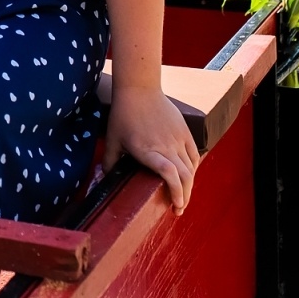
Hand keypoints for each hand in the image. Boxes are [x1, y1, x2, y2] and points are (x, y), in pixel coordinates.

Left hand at [104, 85, 199, 214]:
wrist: (139, 88)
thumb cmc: (123, 114)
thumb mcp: (112, 138)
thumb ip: (109, 160)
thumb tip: (104, 178)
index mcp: (147, 150)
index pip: (169, 173)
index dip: (176, 191)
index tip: (175, 205)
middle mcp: (165, 146)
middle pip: (185, 176)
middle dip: (184, 197)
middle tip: (178, 209)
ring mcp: (177, 138)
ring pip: (191, 168)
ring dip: (189, 186)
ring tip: (183, 196)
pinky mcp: (184, 131)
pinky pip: (194, 155)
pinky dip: (193, 169)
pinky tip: (187, 176)